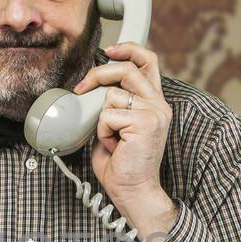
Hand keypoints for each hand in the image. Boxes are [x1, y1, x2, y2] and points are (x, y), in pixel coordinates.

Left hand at [72, 42, 176, 238]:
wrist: (133, 192)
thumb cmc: (122, 165)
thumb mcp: (116, 127)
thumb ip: (112, 105)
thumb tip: (91, 90)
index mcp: (154, 103)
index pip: (148, 62)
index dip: (129, 49)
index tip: (110, 50)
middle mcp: (159, 105)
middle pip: (127, 69)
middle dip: (98, 74)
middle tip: (82, 88)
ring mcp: (155, 113)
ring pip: (112, 95)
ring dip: (101, 119)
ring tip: (111, 139)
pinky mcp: (146, 123)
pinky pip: (107, 115)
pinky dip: (102, 132)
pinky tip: (114, 146)